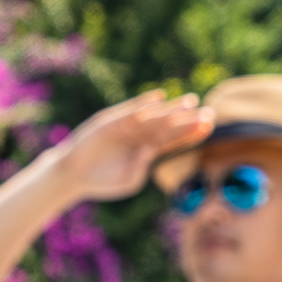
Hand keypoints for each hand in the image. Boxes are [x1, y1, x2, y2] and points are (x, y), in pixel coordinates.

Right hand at [49, 90, 215, 201]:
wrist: (72, 176)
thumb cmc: (101, 182)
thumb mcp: (127, 182)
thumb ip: (141, 169)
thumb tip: (149, 150)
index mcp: (148, 151)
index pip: (174, 139)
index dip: (191, 132)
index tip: (209, 126)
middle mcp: (141, 136)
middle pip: (169, 125)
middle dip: (188, 119)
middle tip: (208, 112)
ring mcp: (126, 128)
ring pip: (153, 116)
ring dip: (171, 108)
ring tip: (189, 102)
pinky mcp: (110, 122)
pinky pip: (129, 111)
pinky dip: (142, 104)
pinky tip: (157, 98)